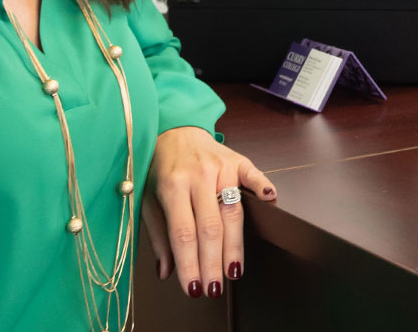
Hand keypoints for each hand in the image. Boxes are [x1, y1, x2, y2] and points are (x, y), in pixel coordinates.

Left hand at [143, 126, 277, 298]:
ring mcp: (220, 167)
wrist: (173, 129)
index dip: (189, 264)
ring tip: (234, 270)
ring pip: (232, 211)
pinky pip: (253, 175)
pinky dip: (262, 187)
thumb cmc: (160, 168)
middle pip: (210, 227)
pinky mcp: (238, 160)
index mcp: (172, 186)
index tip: (193, 288)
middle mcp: (198, 176)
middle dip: (213, 263)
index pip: (183, 234)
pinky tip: (270, 202)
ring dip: (235, 245)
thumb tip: (166, 272)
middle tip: (215, 288)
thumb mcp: (148, 199)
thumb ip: (159, 235)